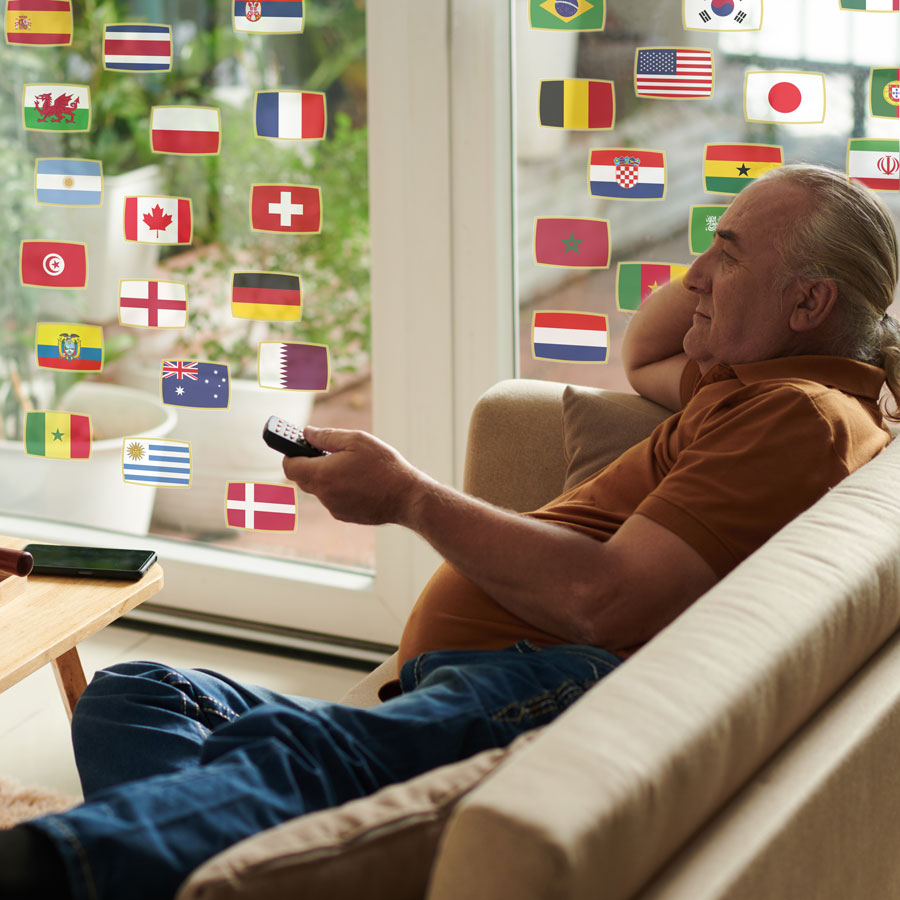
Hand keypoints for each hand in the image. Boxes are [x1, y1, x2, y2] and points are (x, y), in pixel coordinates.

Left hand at [281, 426, 433, 525]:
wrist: (407, 497)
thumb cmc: (384, 466)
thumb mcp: (357, 441)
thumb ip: (326, 436)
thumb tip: (306, 433)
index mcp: (322, 474)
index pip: (289, 466)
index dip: (291, 453)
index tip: (300, 444)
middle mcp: (324, 494)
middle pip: (302, 478)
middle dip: (309, 463)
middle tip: (326, 450)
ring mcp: (333, 507)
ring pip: (319, 489)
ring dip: (327, 476)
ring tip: (351, 465)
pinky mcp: (345, 515)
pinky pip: (333, 499)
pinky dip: (339, 488)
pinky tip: (360, 481)